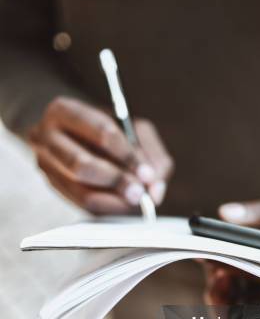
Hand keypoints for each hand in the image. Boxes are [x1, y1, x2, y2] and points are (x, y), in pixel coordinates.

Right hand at [29, 96, 173, 213]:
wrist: (75, 134)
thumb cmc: (109, 129)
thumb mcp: (134, 129)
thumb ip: (151, 154)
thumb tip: (155, 190)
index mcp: (63, 110)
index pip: (101, 132)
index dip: (127, 155)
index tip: (147, 174)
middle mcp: (45, 137)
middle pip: (82, 165)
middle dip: (117, 181)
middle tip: (140, 192)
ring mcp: (45, 165)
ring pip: (81, 192)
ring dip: (115, 201)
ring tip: (136, 200)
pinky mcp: (53, 187)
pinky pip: (83, 206)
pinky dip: (109, 208)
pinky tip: (123, 204)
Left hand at [205, 188, 259, 305]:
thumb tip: (224, 215)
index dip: (233, 268)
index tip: (209, 257)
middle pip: (252, 308)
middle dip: (224, 293)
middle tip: (208, 273)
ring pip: (246, 313)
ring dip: (225, 297)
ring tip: (212, 275)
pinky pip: (251, 310)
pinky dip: (234, 296)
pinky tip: (222, 279)